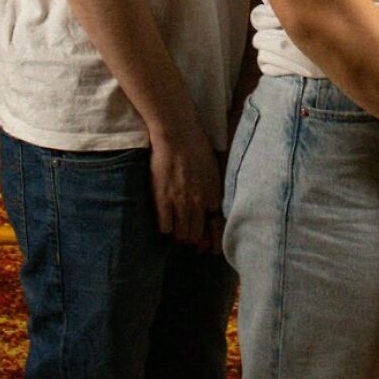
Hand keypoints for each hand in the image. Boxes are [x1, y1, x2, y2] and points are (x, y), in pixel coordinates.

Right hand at [149, 120, 223, 250]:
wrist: (178, 135)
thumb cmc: (197, 148)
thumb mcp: (214, 171)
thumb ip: (213, 191)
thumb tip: (211, 207)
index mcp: (214, 196)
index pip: (216, 229)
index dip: (210, 239)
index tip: (206, 243)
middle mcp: (199, 204)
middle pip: (196, 235)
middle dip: (192, 237)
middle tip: (187, 233)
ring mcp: (180, 203)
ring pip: (181, 235)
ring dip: (178, 234)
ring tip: (175, 226)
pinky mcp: (162, 200)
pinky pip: (164, 227)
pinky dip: (165, 227)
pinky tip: (165, 219)